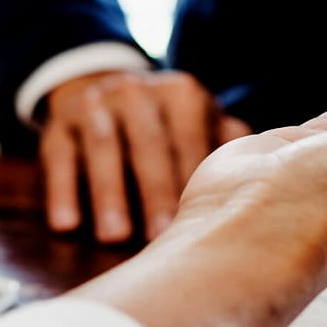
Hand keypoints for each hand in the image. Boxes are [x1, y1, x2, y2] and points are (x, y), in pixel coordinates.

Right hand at [39, 69, 251, 242]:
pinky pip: (59, 155)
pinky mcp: (59, 122)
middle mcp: (138, 91)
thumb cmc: (168, 126)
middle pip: (148, 143)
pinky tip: (66, 225)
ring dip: (108, 193)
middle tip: (159, 237)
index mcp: (182, 94)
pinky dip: (63, 190)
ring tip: (114, 237)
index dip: (194, 179)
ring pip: (103, 146)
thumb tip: (268, 177)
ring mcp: (96, 103)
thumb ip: (229, 144)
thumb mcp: (199, 123)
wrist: (102, 89)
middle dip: (154, 191)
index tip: (202, 221)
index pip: (191, 138)